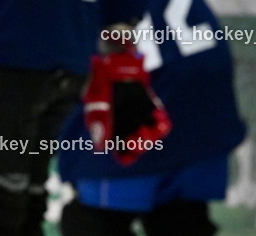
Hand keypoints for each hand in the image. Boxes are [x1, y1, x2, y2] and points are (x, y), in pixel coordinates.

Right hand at [83, 51, 171, 165]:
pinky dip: (161, 125)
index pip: (123, 155)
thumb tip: (100, 146)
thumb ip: (97, 121)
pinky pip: (162, 125)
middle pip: (138, 150)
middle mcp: (128, 127)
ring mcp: (141, 119)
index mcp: (112, 130)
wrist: (116, 59)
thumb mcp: (93, 99)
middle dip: (138, 147)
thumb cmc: (100, 79)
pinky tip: (156, 116)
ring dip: (150, 138)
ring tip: (143, 128)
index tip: (124, 145)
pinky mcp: (151, 109)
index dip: (126, 155)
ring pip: (151, 140)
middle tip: (134, 135)